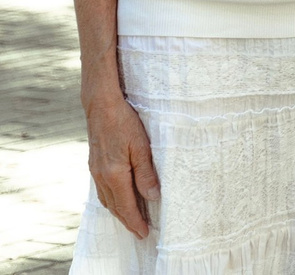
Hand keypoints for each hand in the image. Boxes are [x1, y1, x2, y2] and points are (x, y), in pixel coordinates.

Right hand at [84, 91, 158, 237]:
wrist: (101, 107)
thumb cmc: (125, 123)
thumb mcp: (141, 146)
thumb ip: (146, 173)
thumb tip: (153, 197)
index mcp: (114, 174)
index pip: (126, 205)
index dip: (135, 221)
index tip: (144, 233)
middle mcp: (102, 176)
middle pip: (115, 206)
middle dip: (127, 220)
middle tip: (139, 232)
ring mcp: (96, 171)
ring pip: (107, 199)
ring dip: (119, 211)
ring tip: (131, 219)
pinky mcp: (95, 165)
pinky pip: (103, 190)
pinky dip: (112, 200)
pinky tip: (118, 199)